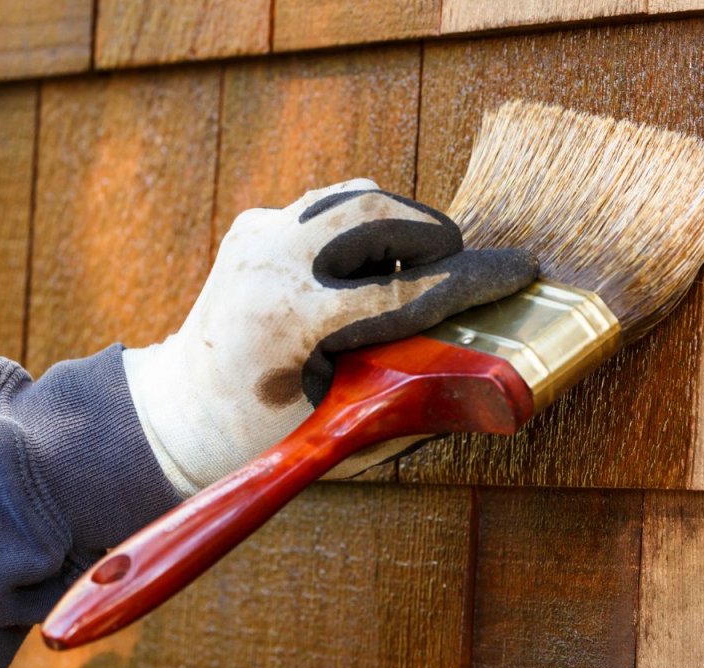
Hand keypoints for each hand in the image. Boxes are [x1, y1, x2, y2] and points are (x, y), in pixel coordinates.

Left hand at [123, 178, 536, 494]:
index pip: (408, 288)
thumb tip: (490, 371)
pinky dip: (365, 231)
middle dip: (436, 236)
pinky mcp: (256, 222)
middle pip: (380, 212)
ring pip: (358, 195)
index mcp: (289, 321)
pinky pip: (333, 205)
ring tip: (410, 275)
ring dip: (402, 227)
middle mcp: (269, 263)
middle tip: (458, 272)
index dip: (475, 280)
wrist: (181, 412)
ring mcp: (258, 234)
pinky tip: (364, 274)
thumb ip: (415, 400)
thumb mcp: (343, 430)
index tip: (522, 270)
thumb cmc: (263, 436)